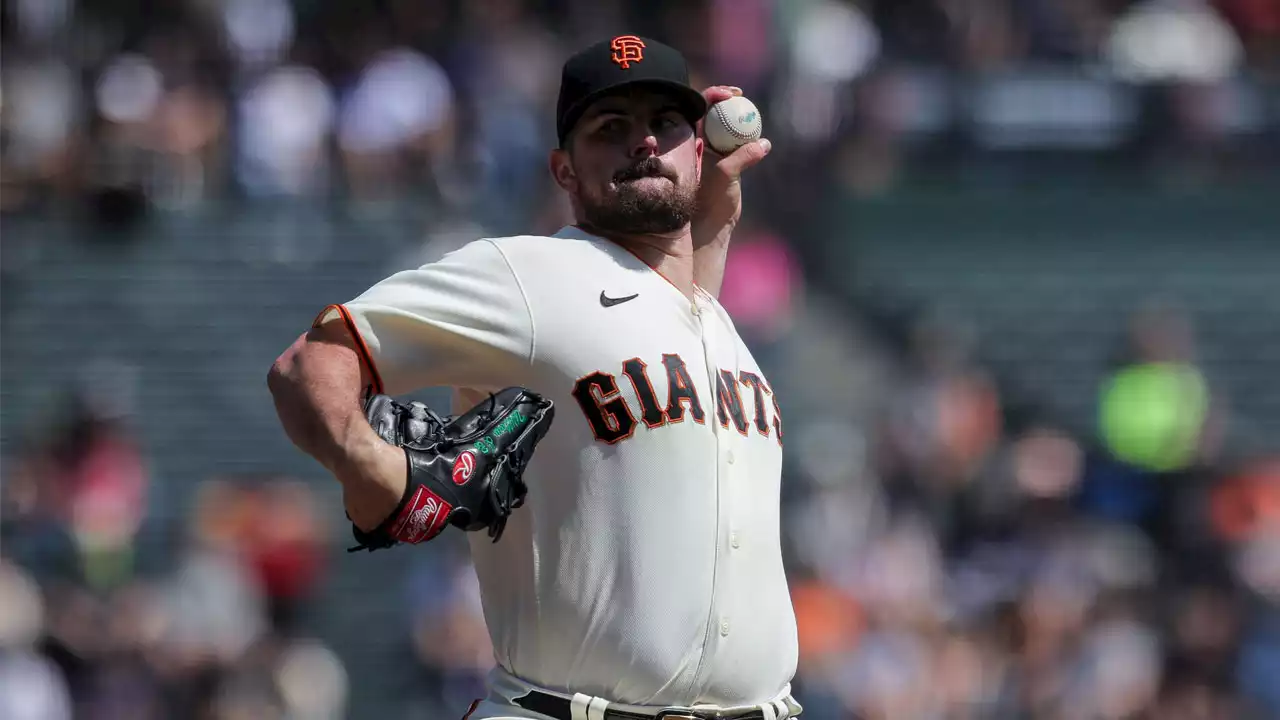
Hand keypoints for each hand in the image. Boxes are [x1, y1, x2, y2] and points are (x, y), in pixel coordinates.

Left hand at [692, 85, 771, 250]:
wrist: (711, 225)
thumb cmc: (710, 200)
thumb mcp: (724, 176)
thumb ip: (741, 158)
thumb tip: (764, 143)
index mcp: (693, 142)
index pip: (700, 110)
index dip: (712, 96)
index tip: (729, 94)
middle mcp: (703, 144)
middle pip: (715, 114)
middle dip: (728, 100)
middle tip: (741, 95)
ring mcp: (717, 153)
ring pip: (728, 127)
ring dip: (740, 118)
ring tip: (752, 115)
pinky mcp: (731, 162)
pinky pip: (740, 143)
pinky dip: (749, 137)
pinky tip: (759, 139)